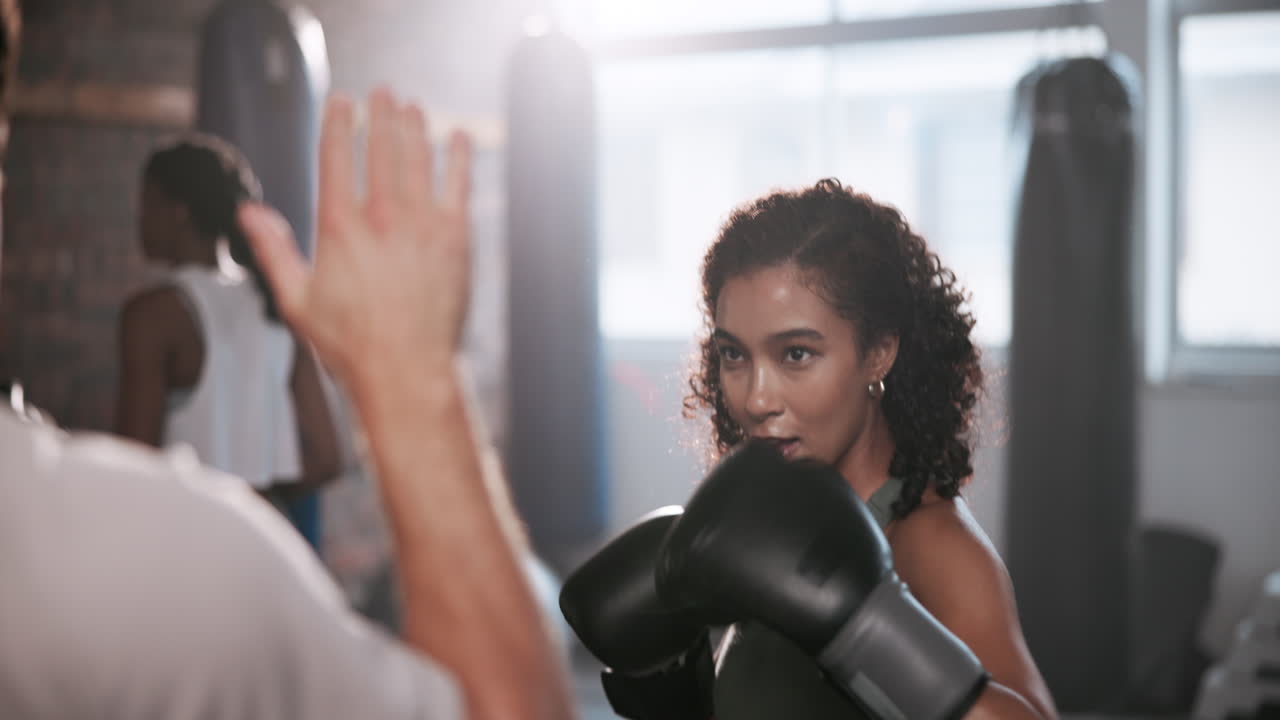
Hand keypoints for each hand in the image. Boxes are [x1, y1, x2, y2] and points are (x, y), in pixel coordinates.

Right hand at [239, 88, 473, 384]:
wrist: (406, 368)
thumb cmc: (350, 342)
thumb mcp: (296, 299)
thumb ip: (273, 249)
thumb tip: (248, 212)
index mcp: (339, 226)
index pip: (335, 156)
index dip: (339, 122)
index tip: (342, 101)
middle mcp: (382, 217)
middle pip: (381, 147)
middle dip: (382, 113)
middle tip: (383, 91)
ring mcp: (422, 224)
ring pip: (419, 159)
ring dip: (415, 127)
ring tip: (412, 106)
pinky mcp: (455, 238)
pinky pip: (460, 185)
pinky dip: (458, 158)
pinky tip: (459, 139)